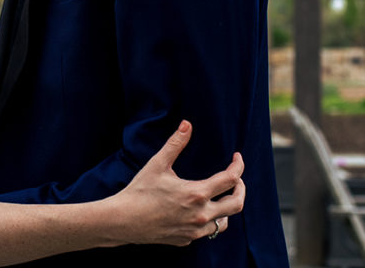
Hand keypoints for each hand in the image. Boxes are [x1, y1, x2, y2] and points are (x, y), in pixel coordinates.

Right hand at [107, 120, 244, 245]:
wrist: (123, 220)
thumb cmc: (139, 191)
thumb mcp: (157, 164)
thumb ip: (175, 144)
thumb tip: (187, 124)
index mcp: (196, 194)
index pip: (231, 179)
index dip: (238, 166)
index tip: (236, 158)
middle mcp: (200, 215)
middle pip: (237, 204)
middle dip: (241, 189)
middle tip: (236, 180)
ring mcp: (194, 231)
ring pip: (224, 222)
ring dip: (226, 208)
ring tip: (219, 197)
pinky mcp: (186, 240)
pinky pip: (206, 232)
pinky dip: (208, 221)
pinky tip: (198, 211)